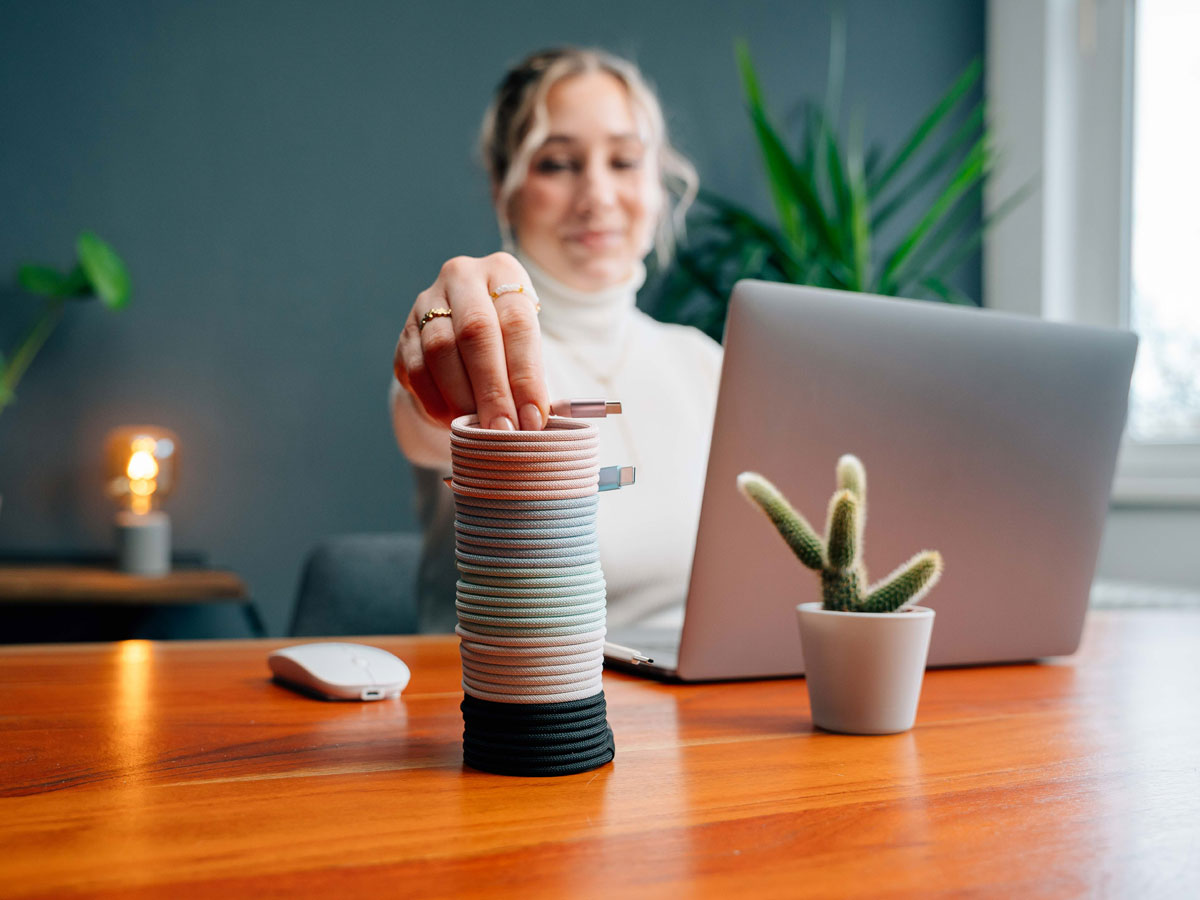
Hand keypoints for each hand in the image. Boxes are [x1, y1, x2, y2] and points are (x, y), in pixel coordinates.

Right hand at [394, 252, 548, 430]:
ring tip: (481, 430)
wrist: (468, 334)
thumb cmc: (511, 344)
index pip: (517, 322)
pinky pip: (415, 370)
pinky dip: (436, 402)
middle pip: (475, 333)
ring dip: (462, 398)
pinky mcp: (405, 333)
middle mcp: (462, 278)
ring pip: (440, 351)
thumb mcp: (529, 346)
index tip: (533, 419)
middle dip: (492, 390)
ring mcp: (427, 302)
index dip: (526, 375)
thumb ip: (531, 376)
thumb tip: (532, 422)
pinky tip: (453, 421)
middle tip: (505, 431)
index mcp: (502, 272)